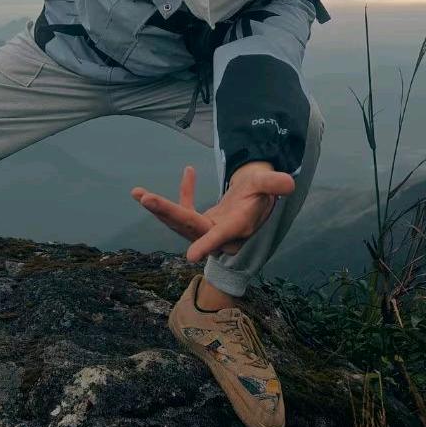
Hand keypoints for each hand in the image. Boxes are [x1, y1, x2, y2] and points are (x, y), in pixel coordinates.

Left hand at [130, 162, 294, 262]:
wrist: (260, 200)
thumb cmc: (262, 191)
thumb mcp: (267, 185)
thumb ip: (274, 184)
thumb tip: (288, 183)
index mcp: (235, 227)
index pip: (219, 236)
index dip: (207, 244)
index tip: (191, 255)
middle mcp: (218, 232)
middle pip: (188, 225)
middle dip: (165, 211)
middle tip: (144, 196)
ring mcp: (206, 229)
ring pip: (179, 221)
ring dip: (158, 207)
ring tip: (137, 193)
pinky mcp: (201, 223)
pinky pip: (186, 208)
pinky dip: (184, 192)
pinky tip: (189, 171)